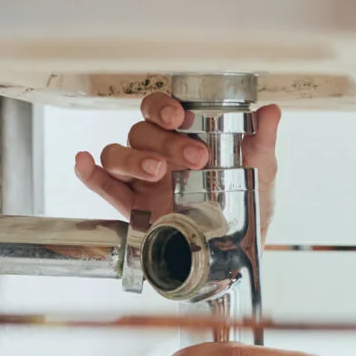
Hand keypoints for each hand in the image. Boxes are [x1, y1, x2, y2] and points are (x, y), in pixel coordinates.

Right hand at [73, 91, 281, 237]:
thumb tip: (272, 111)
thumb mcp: (259, 169)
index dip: (163, 107)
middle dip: (163, 141)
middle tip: (193, 158)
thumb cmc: (246, 203)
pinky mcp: (130, 205)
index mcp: (183, 136)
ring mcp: (141, 178)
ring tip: (158, 173)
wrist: (238, 249)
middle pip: (140, 131)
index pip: (161, 109)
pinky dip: (88, 172)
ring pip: (117, 153)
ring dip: (132, 158)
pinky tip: (84, 163)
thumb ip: (262, 140)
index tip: (180, 117)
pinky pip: (101, 184)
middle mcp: (157, 152)